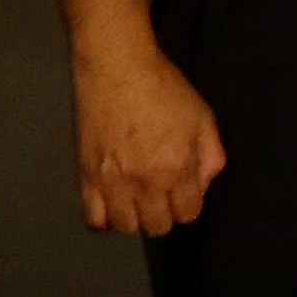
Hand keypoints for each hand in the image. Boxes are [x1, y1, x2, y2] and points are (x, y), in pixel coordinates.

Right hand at [74, 41, 225, 237]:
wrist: (117, 69)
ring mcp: (112, 182)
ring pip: (125, 227)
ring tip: (137, 198)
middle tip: (161, 194)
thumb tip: (201, 187)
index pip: (188, 214)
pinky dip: (104, 219)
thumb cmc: (165, 88)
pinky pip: (92, 219)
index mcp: (177, 166)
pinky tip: (112, 203)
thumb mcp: (203, 118)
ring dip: (135, 218)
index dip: (189, 205)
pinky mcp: (85, 177)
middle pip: (157, 226)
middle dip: (164, 215)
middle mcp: (145, 181)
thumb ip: (210, 157)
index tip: (183, 191)